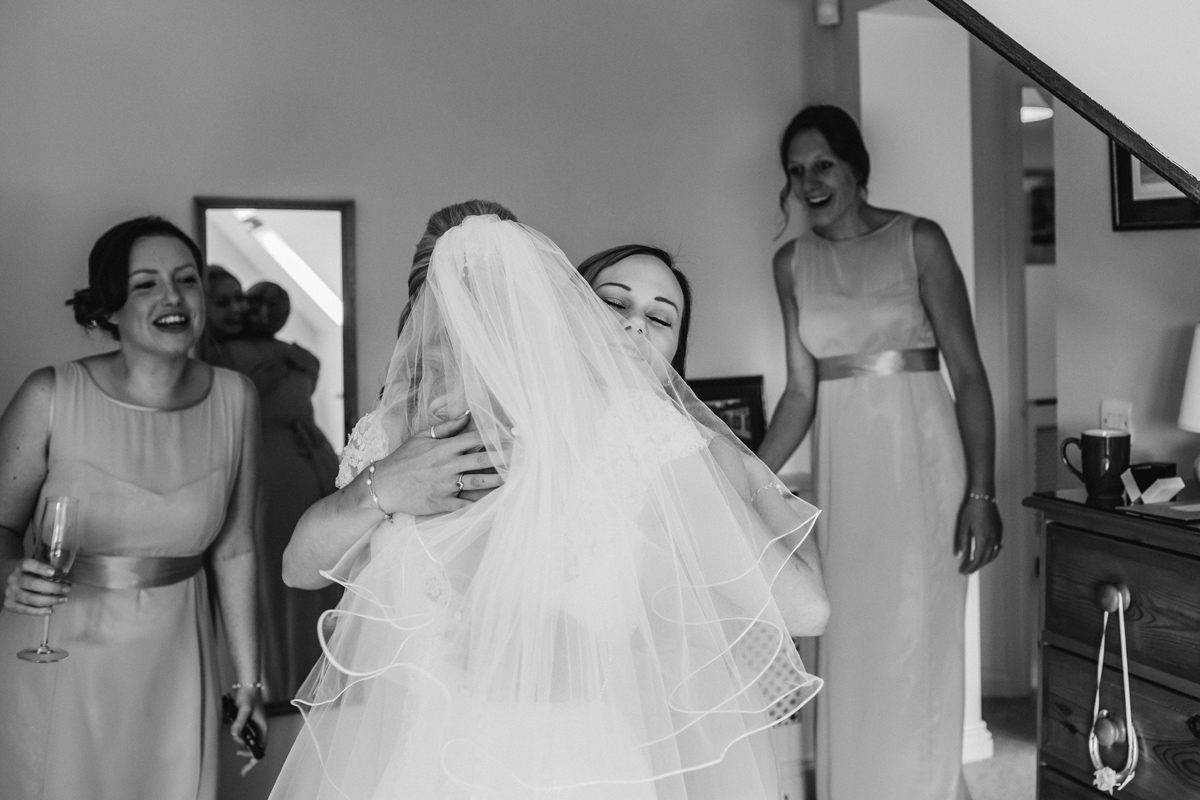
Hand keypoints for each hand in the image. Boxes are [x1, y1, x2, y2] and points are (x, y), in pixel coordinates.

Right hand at [3, 558, 70, 614]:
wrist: (10, 580)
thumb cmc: (30, 573)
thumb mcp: (36, 568)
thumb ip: (50, 572)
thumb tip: (67, 582)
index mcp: (20, 566)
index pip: (27, 564)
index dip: (40, 568)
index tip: (53, 572)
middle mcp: (13, 579)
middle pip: (33, 584)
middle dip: (52, 587)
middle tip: (66, 589)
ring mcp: (10, 592)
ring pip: (30, 598)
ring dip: (49, 600)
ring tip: (63, 599)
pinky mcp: (9, 604)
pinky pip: (24, 609)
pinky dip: (38, 611)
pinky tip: (50, 610)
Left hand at [229, 685, 267, 772]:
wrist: (248, 686)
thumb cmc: (249, 697)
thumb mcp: (244, 710)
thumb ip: (239, 722)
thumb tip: (234, 735)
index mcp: (263, 728)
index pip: (260, 749)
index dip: (253, 759)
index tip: (246, 768)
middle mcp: (260, 729)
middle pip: (256, 747)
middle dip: (247, 754)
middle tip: (237, 755)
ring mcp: (255, 726)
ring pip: (249, 741)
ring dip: (242, 743)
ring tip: (235, 735)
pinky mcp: (249, 723)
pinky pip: (245, 734)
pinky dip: (240, 737)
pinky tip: (235, 733)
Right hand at [370, 413, 504, 516]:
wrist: (383, 485)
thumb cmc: (403, 459)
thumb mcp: (422, 437)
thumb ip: (447, 427)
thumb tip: (467, 415)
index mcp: (444, 448)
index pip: (476, 439)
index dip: (496, 436)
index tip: (513, 435)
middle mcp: (447, 466)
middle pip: (482, 460)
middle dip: (504, 458)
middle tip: (525, 456)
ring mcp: (446, 485)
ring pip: (478, 482)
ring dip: (499, 480)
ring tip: (517, 478)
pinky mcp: (442, 503)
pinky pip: (466, 506)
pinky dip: (482, 507)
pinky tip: (498, 507)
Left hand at [954, 495, 1002, 573]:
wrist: (984, 497)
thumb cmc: (971, 511)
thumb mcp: (964, 526)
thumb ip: (962, 542)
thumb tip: (959, 556)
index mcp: (983, 539)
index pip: (977, 559)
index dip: (970, 567)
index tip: (963, 571)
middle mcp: (993, 540)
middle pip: (986, 559)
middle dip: (976, 567)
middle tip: (968, 570)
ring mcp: (998, 536)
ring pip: (993, 554)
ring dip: (985, 562)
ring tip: (976, 564)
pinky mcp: (1000, 531)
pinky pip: (997, 547)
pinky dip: (992, 554)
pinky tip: (987, 554)